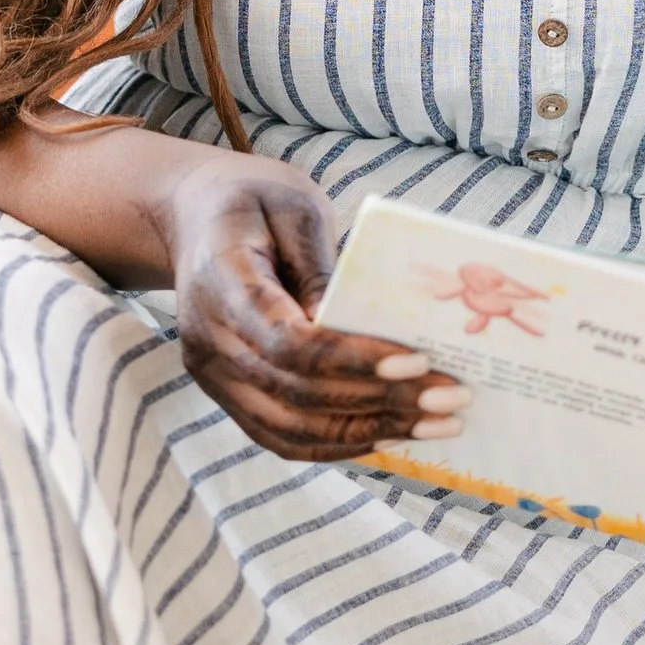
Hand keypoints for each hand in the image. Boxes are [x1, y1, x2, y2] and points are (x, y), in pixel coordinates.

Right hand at [155, 155, 468, 463]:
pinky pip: (281, 437)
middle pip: (297, 395)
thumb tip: (361, 327)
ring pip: (290, 430)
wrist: (190, 217)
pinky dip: (337, 444)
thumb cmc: (252, 200)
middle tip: (453, 398)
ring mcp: (212, 374)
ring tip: (436, 426)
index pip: (289, 343)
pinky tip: (390, 434)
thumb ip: (321, 264)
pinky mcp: (226, 393)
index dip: (355, 359)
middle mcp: (207, 339)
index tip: (420, 361)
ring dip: (368, 434)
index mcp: (221, 282)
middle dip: (381, 402)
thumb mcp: (293, 204)